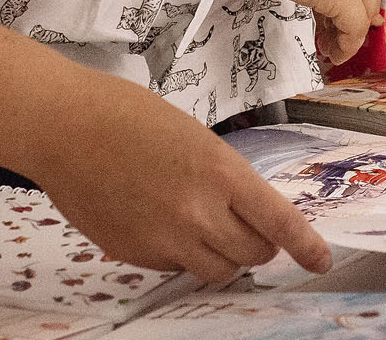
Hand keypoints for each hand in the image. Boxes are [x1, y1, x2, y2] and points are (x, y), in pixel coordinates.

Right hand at [20, 66, 330, 284]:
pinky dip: (180, 253)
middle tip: (250, 227)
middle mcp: (198, 212)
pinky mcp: (136, 254)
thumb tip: (242, 210)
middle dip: (259, 244)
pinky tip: (161, 220)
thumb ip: (222, 177)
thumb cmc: (125, 115)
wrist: (64, 126)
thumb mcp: (193, 136)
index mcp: (219, 171)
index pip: (278, 221)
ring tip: (206, 226)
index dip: (305, 246)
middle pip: (252, 253)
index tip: (321, 260)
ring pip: (217, 270)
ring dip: (223, 255)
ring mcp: (165, 239)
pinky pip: (175, 266)